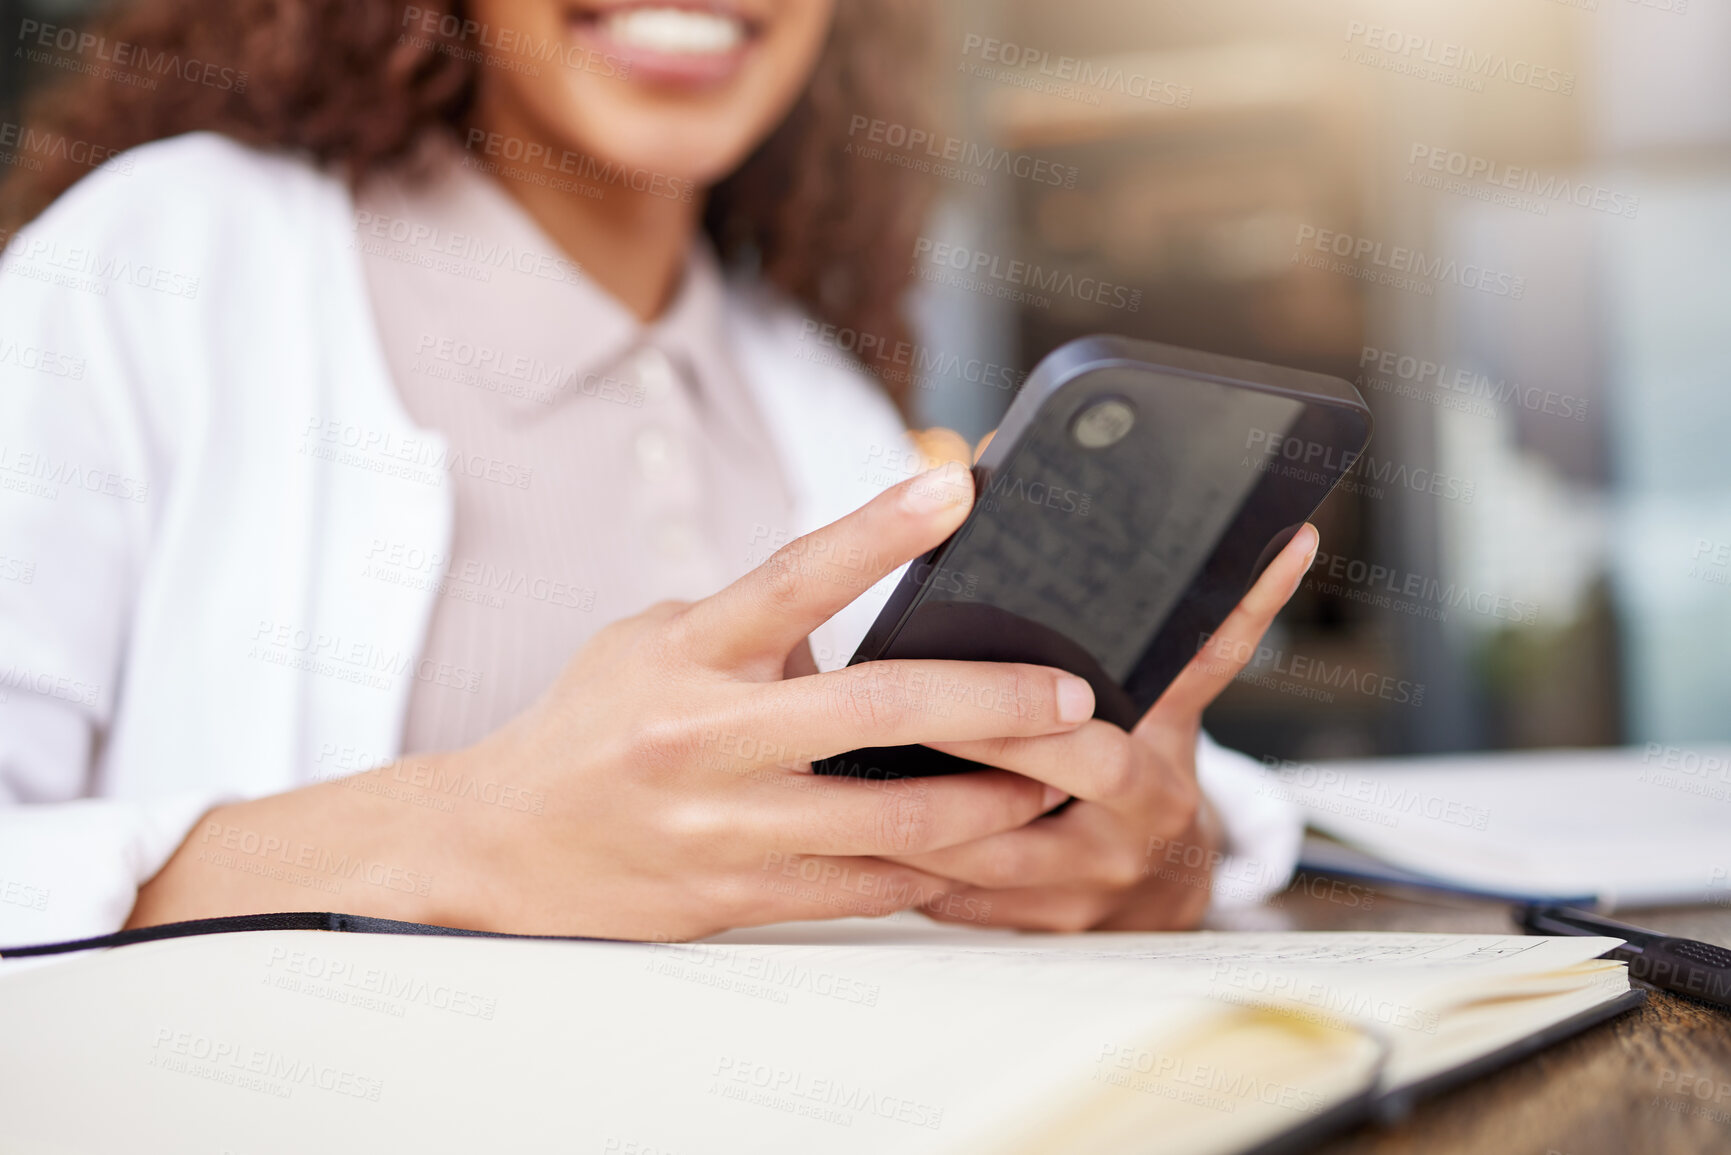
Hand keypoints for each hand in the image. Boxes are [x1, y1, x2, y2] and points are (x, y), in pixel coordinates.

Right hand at [130, 464, 1098, 939]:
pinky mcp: (741, 896)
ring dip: (990, 802)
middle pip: (876, 716)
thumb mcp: (658, 641)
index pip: (791, 578)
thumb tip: (874, 605)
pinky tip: (982, 842)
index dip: (878, 531)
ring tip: (1056, 778)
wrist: (502, 845)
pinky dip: (934, 864)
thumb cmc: (595, 724)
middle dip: (993, 706)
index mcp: (686, 655)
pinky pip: (867, 887)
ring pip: (893, 824)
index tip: (958, 490)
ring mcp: (725, 828)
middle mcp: (704, 740)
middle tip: (1073, 695)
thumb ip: (758, 625)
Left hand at [883, 520, 1318, 932]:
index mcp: (1153, 777)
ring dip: (907, 810)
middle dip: (956, 751)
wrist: (1168, 886)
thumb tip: (1283, 542)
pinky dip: (900, 861)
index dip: (1030, 719)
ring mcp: (1071, 895)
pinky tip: (849, 824)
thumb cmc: (1153, 771)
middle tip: (886, 706)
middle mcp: (1116, 843)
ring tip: (843, 762)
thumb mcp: (1181, 703)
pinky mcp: (1026, 931)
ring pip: (972, 857)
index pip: (1093, 746)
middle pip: (1023, 799)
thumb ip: (1214, 635)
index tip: (977, 681)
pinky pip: (951, 898)